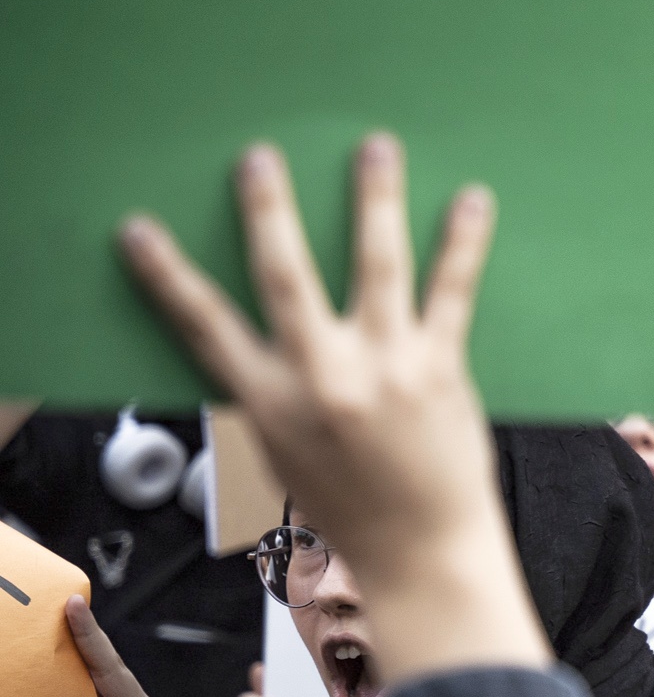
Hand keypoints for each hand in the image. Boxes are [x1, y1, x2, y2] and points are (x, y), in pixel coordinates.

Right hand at [117, 135, 549, 683]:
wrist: (423, 549)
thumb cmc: (352, 504)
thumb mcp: (285, 453)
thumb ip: (275, 391)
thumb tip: (267, 338)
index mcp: (269, 401)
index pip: (204, 326)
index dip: (167, 276)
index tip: (139, 230)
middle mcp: (322, 378)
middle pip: (285, 276)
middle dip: (269, 211)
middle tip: (259, 157)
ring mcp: (385, 368)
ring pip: (375, 265)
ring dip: (374, 200)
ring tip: (376, 147)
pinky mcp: (441, 368)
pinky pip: (453, 292)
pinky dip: (462, 243)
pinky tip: (472, 201)